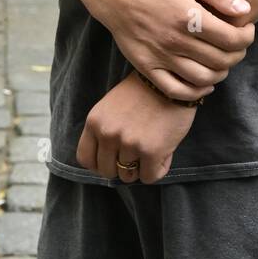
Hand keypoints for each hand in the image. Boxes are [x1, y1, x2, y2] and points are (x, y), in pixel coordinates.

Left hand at [76, 71, 197, 182]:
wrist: (171, 81)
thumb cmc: (143, 92)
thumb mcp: (110, 106)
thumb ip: (104, 130)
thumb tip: (106, 161)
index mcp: (95, 122)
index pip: (85, 159)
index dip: (100, 163)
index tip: (113, 159)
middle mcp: (108, 134)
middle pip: (107, 171)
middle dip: (121, 167)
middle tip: (136, 154)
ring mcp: (129, 144)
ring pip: (128, 177)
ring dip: (141, 167)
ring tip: (152, 148)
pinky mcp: (151, 151)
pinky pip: (149, 177)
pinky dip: (158, 168)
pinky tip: (164, 153)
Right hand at [86, 0, 255, 100]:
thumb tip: (245, 10)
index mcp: (187, 16)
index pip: (231, 39)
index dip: (247, 37)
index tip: (247, 29)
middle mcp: (175, 40)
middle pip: (221, 60)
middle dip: (238, 53)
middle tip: (238, 44)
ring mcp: (160, 57)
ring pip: (203, 78)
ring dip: (222, 72)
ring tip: (224, 60)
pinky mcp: (147, 68)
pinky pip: (176, 91)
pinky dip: (197, 92)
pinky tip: (206, 82)